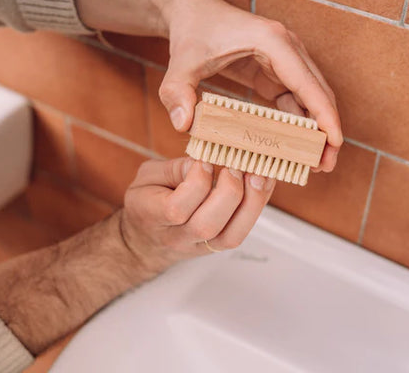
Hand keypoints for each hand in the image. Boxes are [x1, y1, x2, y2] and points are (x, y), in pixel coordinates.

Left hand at [74, 0, 341, 171]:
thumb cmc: (193, 32)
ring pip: (309, 98)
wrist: (194, 14)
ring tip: (313, 162)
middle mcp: (286, 49)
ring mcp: (283, 60)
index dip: (324, 115)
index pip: (308, 83)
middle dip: (325, 129)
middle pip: (317, 93)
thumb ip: (178, 92)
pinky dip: (297, 123)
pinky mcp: (275, 71)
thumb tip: (184, 124)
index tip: (334, 143)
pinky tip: (293, 145)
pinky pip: (293, 99)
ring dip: (314, 129)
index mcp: (272, 42)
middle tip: (324, 165)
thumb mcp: (180, 63)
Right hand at [121, 157, 274, 273]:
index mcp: (151, 216)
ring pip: (230, 236)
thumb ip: (173, 168)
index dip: (196, 182)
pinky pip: (240, 233)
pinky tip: (262, 186)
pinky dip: (256, 208)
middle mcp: (176, 237)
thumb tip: (206, 162)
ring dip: (251, 203)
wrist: (146, 239)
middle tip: (235, 166)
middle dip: (228, 192)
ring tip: (258, 175)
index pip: (176, 208)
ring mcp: (199, 246)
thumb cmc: (147, 201)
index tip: (204, 161)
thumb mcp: (147, 176)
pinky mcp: (217, 246)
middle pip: (207, 225)